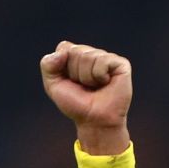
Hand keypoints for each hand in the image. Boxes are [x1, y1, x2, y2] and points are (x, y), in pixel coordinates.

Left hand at [40, 40, 132, 154]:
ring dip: (86, 77)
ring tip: (94, 87)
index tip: (69, 81)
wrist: (93, 120)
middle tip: (83, 86)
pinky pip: (102, 61)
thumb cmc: (76, 104)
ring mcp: (107, 58)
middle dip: (74, 73)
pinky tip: (105, 83)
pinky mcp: (120, 63)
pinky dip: (99, 76)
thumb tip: (62, 51)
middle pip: (75, 51)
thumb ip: (48, 65)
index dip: (62, 67)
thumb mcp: (53, 85)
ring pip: (88, 56)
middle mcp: (92, 54)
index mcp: (76, 57)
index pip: (64, 47)